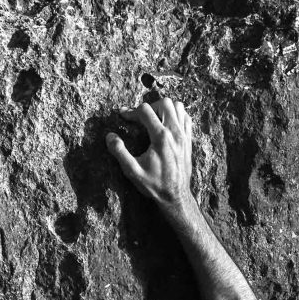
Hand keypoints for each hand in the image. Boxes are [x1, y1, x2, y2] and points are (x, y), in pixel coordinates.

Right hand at [106, 98, 193, 214]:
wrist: (175, 196)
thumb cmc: (154, 185)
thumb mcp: (132, 172)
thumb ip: (120, 153)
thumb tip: (110, 136)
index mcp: (161, 137)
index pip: (145, 111)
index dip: (131, 112)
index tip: (123, 116)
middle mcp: (175, 132)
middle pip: (164, 103)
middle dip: (149, 107)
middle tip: (140, 118)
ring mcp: (184, 135)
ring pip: (178, 106)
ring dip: (164, 108)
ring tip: (154, 119)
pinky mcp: (189, 140)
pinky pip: (186, 117)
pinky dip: (177, 114)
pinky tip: (167, 124)